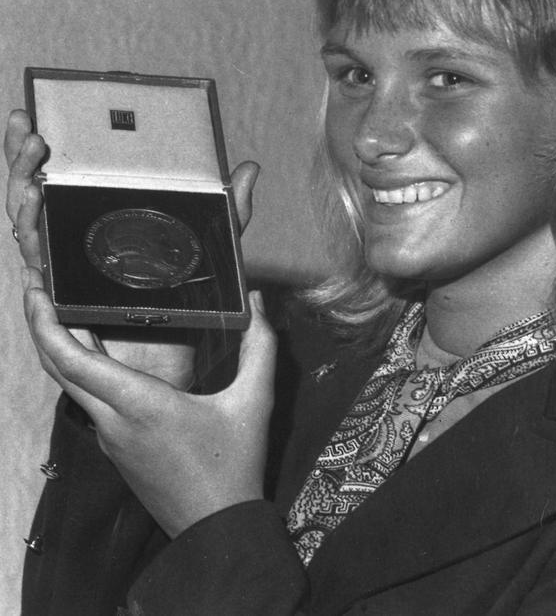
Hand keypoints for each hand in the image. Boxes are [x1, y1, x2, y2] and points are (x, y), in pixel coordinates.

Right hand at [5, 109, 260, 386]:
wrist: (174, 353)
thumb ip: (227, 208)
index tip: (31, 112)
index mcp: (91, 218)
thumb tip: (251, 169)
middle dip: (19, 161)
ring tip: (32, 178)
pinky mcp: (64, 303)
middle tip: (29, 130)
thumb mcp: (207, 243)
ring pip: (28, 231)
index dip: (32, 148)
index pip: (55, 176)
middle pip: (30, 196)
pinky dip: (32, 253)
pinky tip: (29, 232)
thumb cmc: (181, 295)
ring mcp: (62, 270)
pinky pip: (40, 278)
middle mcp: (67, 240)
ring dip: (22, 200)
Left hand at [23, 266, 276, 536]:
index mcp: (141, 404)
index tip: (36, 290)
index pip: (73, 361)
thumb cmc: (235, 465)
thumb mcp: (255, 401)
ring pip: (69, 385)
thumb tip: (257, 300)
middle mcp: (114, 420)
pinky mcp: (116, 448)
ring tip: (59, 307)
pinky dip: (78, 369)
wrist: (217, 530)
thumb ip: (259, 346)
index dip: (46, 323)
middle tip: (37, 286)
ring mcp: (110, 437)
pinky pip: (87, 400)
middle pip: (58, 368)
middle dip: (40, 324)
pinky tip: (91, 350)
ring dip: (58, 346)